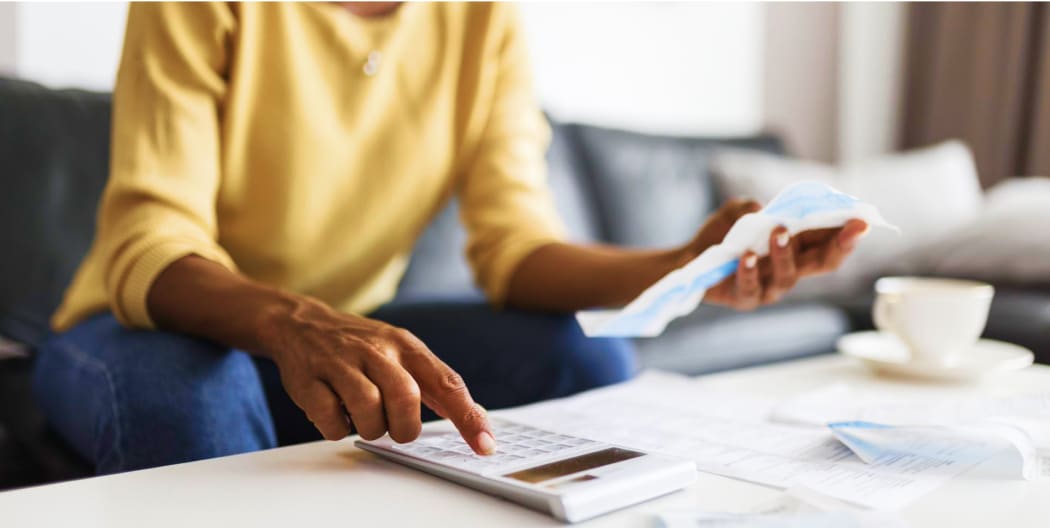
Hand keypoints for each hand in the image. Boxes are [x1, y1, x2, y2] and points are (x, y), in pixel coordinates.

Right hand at [259, 297, 494, 453]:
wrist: (300, 323)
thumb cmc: (361, 346)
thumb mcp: (401, 350)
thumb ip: (434, 382)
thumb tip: (475, 417)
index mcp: (406, 345)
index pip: (447, 382)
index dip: (468, 417)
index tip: (485, 445)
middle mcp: (376, 350)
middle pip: (406, 398)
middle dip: (404, 427)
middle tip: (396, 428)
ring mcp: (341, 363)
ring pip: (368, 409)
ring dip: (371, 429)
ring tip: (364, 420)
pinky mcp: (309, 380)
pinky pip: (331, 419)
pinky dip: (337, 428)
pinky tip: (337, 414)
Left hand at [682, 199, 868, 309]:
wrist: (690, 259)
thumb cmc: (721, 235)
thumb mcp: (737, 212)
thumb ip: (751, 207)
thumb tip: (763, 210)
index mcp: (797, 247)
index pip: (829, 242)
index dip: (848, 233)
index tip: (864, 220)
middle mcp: (789, 269)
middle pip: (822, 263)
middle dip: (839, 246)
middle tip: (850, 229)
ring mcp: (768, 286)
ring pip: (788, 276)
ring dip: (785, 253)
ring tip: (778, 231)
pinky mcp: (744, 298)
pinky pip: (751, 289)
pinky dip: (749, 272)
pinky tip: (745, 258)